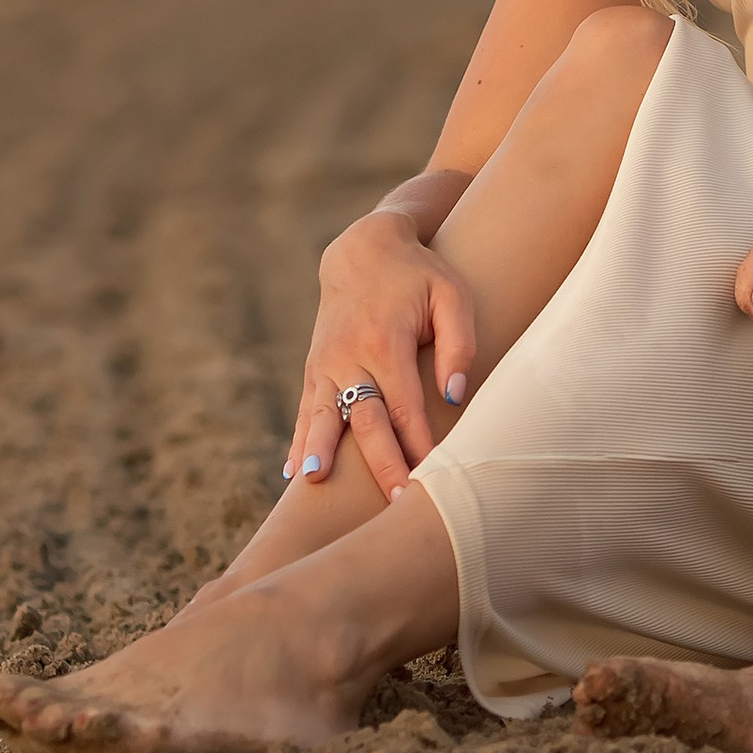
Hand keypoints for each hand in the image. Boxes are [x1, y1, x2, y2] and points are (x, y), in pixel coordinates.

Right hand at [284, 210, 478, 500]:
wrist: (363, 251)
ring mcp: (326, 364)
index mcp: (386, 341)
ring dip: (321, 452)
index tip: (432, 479)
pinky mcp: (314, 369)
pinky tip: (293, 474)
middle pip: (365, 419)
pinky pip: (305, 410)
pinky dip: (299, 441)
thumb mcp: (452, 295)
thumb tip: (455, 397)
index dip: (418, 444)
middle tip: (396, 501)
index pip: (405, 406)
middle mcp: (349, 355)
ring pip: (323, 416)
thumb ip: (459, 344)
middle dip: (381, 462)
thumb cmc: (419, 275)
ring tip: (315, 483)